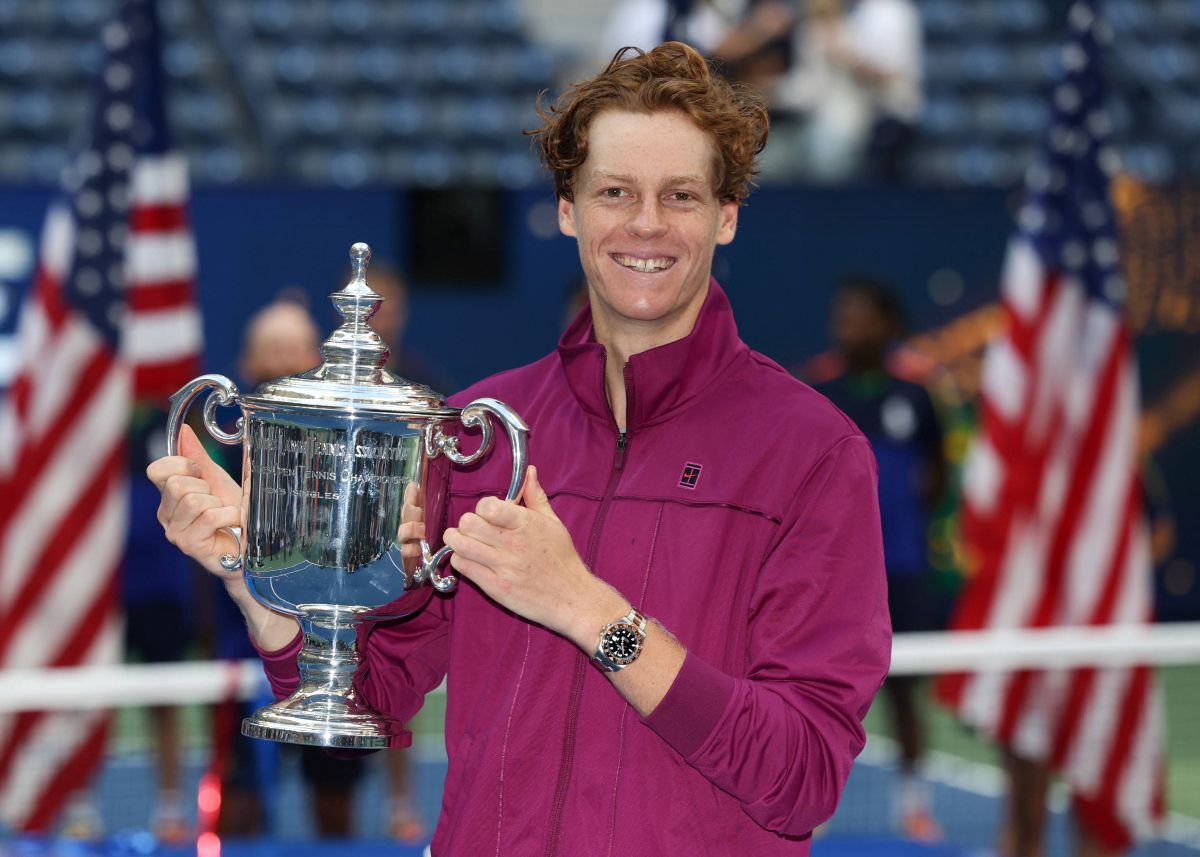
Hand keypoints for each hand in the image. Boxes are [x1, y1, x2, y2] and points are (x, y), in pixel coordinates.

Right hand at [147, 424, 298, 649]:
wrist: (252, 552)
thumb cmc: (235, 519)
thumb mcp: (219, 482)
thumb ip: (200, 457)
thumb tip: (185, 431)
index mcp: (170, 497)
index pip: (157, 470)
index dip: (182, 464)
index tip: (202, 472)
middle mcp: (166, 515)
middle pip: (177, 483)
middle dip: (207, 487)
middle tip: (219, 501)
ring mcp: (175, 532)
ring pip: (192, 499)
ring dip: (220, 503)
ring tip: (226, 516)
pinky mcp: (189, 545)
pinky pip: (210, 515)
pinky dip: (230, 515)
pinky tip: (234, 525)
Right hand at [398, 481, 424, 575]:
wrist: (419, 569)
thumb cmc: (425, 542)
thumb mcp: (428, 523)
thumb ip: (421, 506)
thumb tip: (415, 485)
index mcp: (414, 518)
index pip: (410, 502)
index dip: (410, 495)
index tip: (414, 486)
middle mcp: (407, 527)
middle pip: (405, 514)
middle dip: (411, 511)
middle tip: (419, 511)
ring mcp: (405, 542)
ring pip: (403, 532)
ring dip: (411, 529)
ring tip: (421, 530)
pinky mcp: (406, 556)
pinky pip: (405, 551)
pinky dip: (411, 549)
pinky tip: (417, 548)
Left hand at [443, 466, 625, 648]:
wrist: (571, 597)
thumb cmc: (562, 558)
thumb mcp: (553, 523)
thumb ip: (536, 496)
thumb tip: (530, 472)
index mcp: (526, 524)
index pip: (488, 506)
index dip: (482, 507)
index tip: (486, 513)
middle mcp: (513, 544)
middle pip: (468, 523)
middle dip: (465, 523)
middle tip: (470, 528)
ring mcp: (503, 567)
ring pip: (461, 545)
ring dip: (455, 541)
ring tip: (460, 541)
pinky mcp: (496, 587)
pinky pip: (464, 568)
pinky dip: (459, 560)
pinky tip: (468, 559)